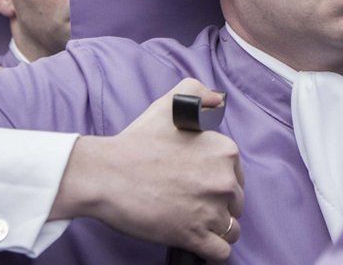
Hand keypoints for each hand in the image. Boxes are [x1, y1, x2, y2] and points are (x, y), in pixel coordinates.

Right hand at [51, 78, 243, 261]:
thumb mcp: (169, 105)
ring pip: (231, 229)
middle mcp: (224, 181)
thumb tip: (216, 101)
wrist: (106, 174)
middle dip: (218, 204)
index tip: (199, 181)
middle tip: (191, 201)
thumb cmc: (136, 142)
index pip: (236, 174)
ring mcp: (211, 211)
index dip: (217, 179)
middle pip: (236, 202)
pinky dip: (211, 250)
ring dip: (216, 228)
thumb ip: (198, 94)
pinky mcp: (196, 237)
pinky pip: (221, 253)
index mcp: (224, 151)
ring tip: (193, 221)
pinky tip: (196, 240)